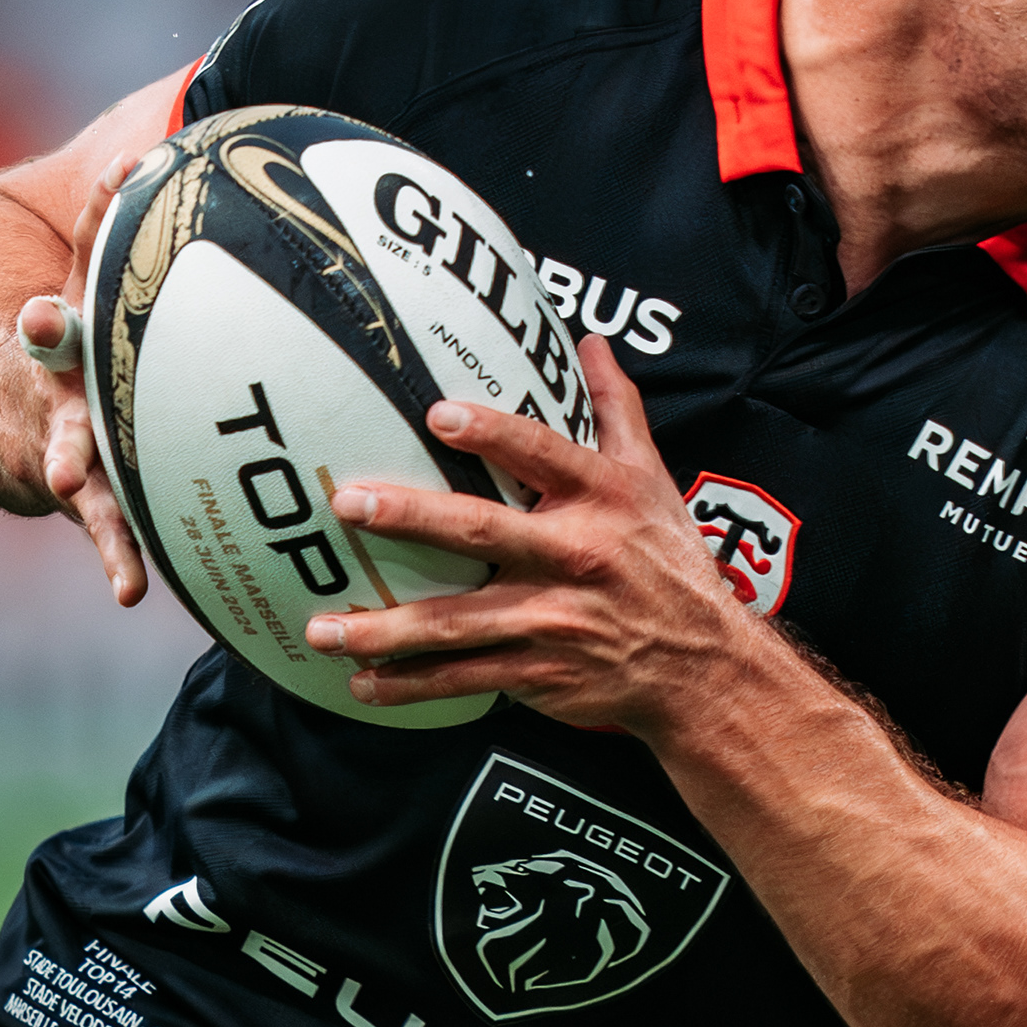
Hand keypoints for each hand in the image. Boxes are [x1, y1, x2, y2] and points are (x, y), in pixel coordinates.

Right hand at [15, 157, 147, 606]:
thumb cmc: (78, 336)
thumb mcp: (105, 275)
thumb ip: (149, 223)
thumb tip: (230, 147)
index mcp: (75, 308)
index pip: (86, 243)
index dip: (102, 203)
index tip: (123, 170)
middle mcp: (57, 364)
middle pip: (49, 345)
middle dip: (48, 332)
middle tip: (42, 319)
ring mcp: (58, 428)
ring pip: (60, 440)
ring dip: (67, 456)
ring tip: (62, 475)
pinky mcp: (79, 488)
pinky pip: (99, 523)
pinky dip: (115, 553)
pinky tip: (129, 589)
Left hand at [303, 336, 750, 733]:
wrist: (703, 665)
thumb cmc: (669, 561)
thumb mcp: (653, 478)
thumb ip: (616, 408)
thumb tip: (590, 341)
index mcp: (602, 499)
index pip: (543, 455)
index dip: (492, 434)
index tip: (437, 415)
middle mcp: (576, 555)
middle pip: (483, 531)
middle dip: (410, 516)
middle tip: (347, 503)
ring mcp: (555, 619)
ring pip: (459, 622)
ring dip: (387, 629)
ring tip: (322, 629)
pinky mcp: (542, 672)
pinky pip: (467, 679)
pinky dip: (413, 685)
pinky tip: (362, 684)